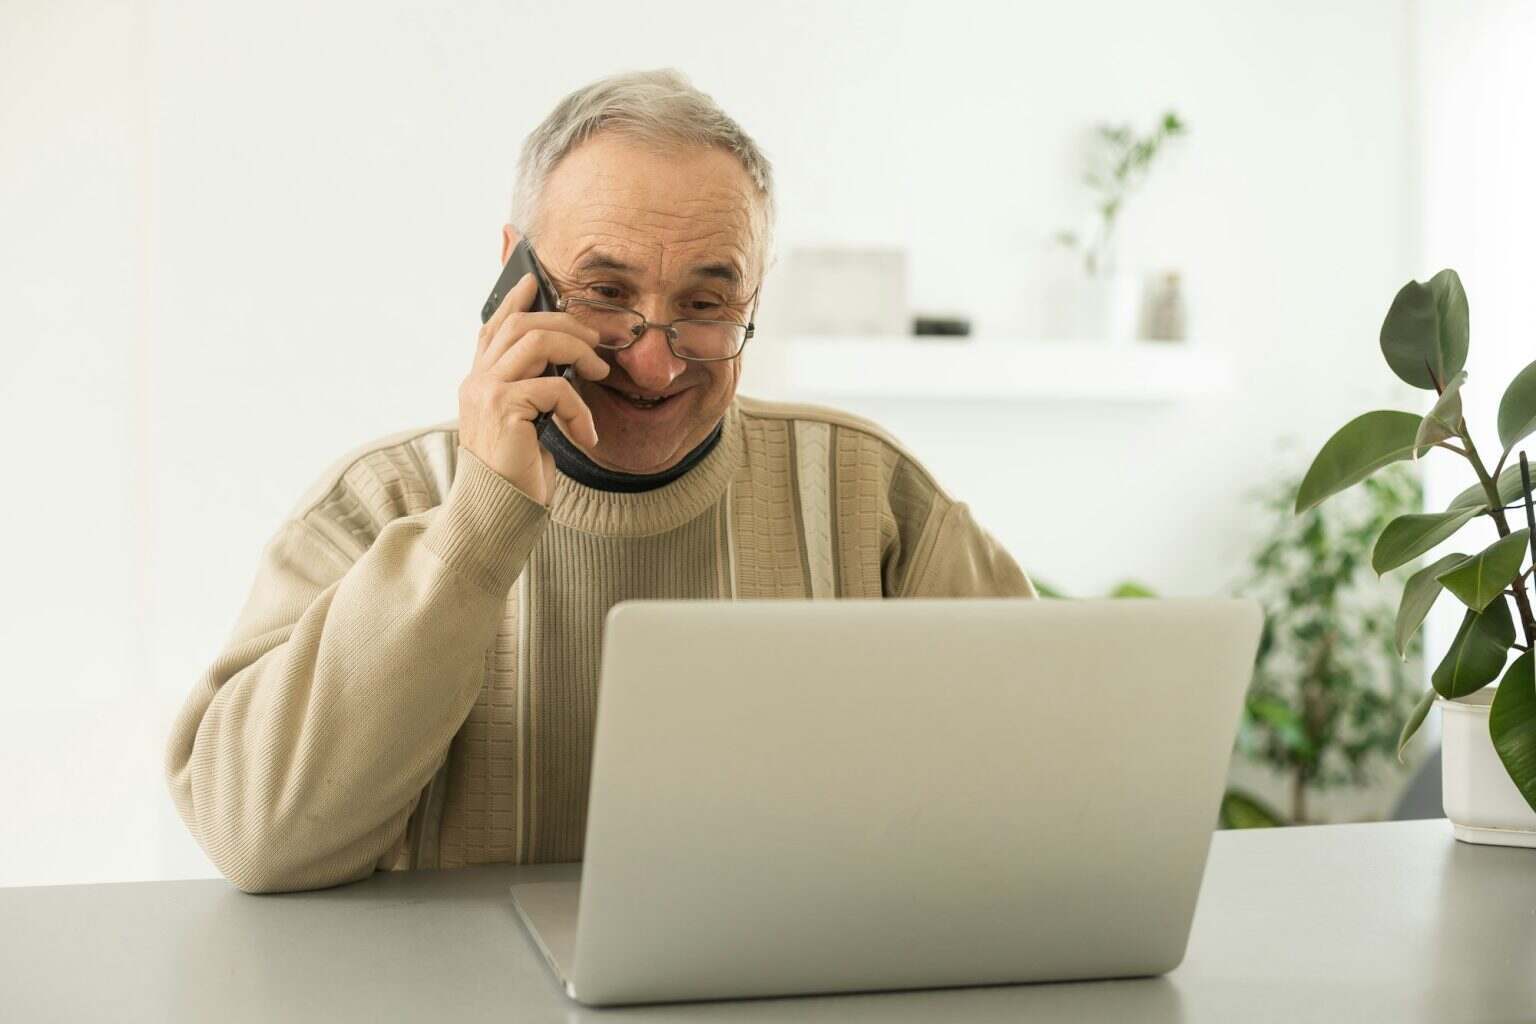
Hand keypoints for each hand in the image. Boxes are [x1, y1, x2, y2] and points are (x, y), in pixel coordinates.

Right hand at [458, 272, 609, 505]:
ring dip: (576, 350)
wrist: (498, 512)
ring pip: (536, 341)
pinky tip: (587, 434)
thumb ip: (531, 390)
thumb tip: (564, 363)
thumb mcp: (525, 423)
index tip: (533, 281)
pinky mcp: (504, 410)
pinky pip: (555, 387)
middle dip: (564, 323)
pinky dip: (579, 408)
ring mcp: (486, 393)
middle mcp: (476, 381)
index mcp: (478, 382)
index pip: (492, 328)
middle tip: (595, 339)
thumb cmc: (516, 472)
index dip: (512, 301)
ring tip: (599, 369)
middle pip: (520, 324)